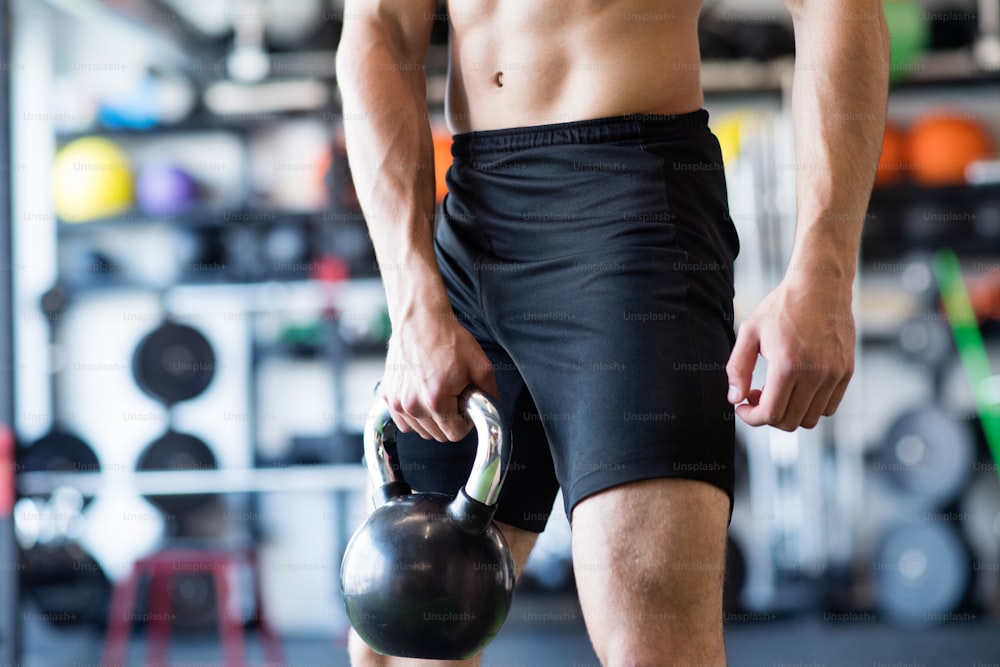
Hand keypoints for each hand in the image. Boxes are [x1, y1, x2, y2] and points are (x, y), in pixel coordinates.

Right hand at [381, 309, 498, 441]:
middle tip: (453, 395)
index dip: (465, 422)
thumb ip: (490, 392)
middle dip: (450, 419)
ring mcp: (397, 402)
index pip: (455, 434)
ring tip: (437, 392)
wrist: (419, 320)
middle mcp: (413, 405)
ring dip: (432, 419)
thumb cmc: (447, 338)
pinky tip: (422, 396)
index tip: (465, 407)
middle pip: (438, 435)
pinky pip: (404, 422)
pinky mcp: (388, 396)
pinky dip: (414, 415)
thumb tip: (493, 407)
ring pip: (421, 430)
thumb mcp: (479, 364)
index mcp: (436, 400)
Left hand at [725, 277, 854, 430]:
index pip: (770, 414)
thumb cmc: (783, 306)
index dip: (751, 417)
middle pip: (789, 422)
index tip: (743, 406)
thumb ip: (737, 368)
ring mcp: (834, 375)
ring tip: (777, 389)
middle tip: (757, 394)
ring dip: (790, 412)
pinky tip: (797, 386)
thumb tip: (735, 398)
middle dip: (767, 415)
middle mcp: (815, 374)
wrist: (820, 285)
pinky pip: (829, 407)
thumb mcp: (750, 332)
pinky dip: (810, 406)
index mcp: (788, 366)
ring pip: (810, 419)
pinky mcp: (846, 372)